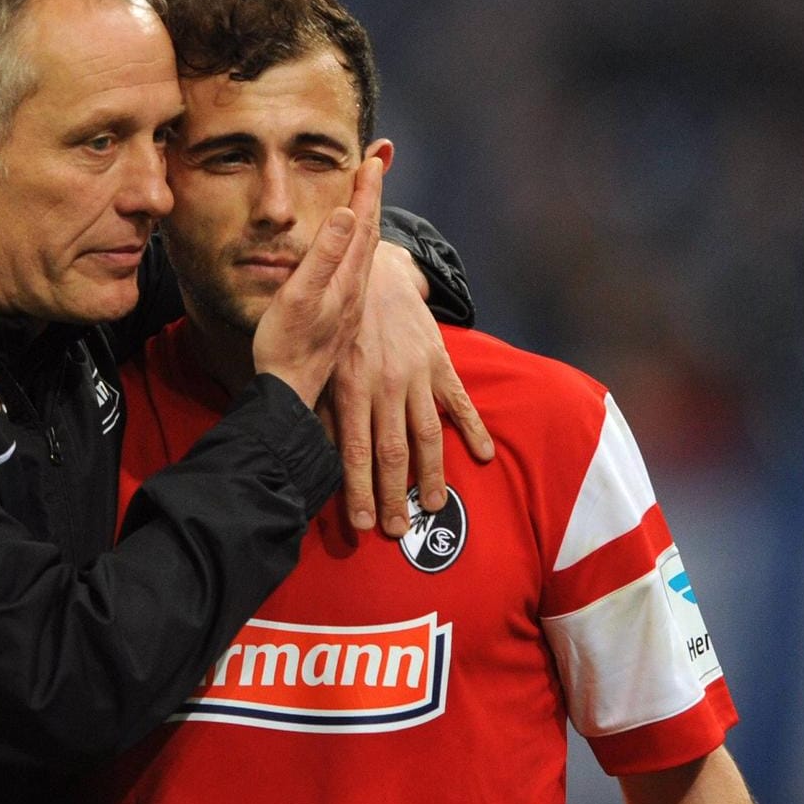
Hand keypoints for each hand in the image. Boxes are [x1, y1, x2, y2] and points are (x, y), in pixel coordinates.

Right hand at [250, 156, 381, 407]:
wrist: (288, 393)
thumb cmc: (287, 345)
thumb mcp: (301, 294)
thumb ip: (324, 254)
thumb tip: (348, 214)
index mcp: (347, 279)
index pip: (363, 223)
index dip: (368, 189)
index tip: (373, 159)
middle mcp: (355, 290)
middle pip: (369, 234)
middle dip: (372, 197)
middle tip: (376, 166)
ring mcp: (349, 305)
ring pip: (364, 253)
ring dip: (366, 221)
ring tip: (366, 199)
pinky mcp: (340, 318)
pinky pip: (354, 270)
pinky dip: (356, 247)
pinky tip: (351, 252)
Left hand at [327, 242, 494, 536]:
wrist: (375, 272)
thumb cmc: (340, 326)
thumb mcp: (324, 364)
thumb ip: (326, 409)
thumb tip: (321, 458)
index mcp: (351, 385)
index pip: (355, 450)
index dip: (358, 490)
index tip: (361, 524)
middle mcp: (385, 383)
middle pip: (392, 451)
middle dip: (394, 495)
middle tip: (398, 530)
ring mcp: (416, 373)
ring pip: (427, 433)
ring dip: (431, 474)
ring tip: (433, 506)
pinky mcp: (440, 361)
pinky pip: (459, 401)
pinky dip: (473, 428)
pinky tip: (482, 456)